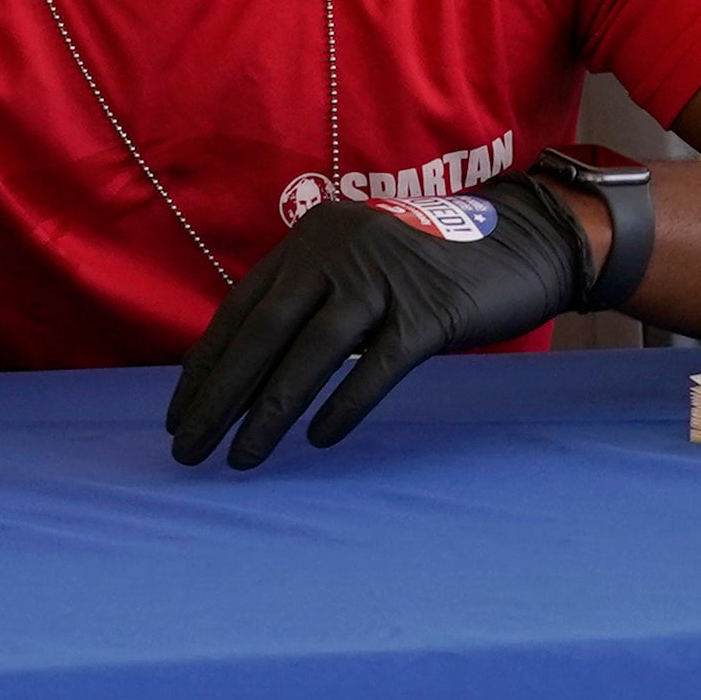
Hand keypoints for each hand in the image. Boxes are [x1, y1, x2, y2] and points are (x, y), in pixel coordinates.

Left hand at [166, 178, 587, 469]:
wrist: (520, 244)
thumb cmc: (427, 268)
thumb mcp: (357, 267)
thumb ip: (309, 302)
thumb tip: (248, 373)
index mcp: (311, 240)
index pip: (241, 309)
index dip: (206, 366)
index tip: (179, 414)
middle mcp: (339, 252)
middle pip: (265, 333)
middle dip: (220, 397)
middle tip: (188, 449)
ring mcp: (385, 279)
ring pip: (312, 355)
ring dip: (268, 414)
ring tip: (242, 459)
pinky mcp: (430, 312)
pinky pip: (376, 368)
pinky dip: (343, 406)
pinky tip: (319, 441)